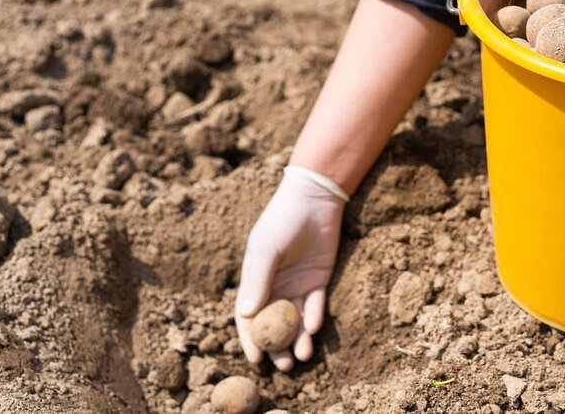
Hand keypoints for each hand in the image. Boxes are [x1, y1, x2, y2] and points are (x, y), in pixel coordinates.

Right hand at [235, 165, 346, 370]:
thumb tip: (245, 315)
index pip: (249, 317)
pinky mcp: (319, 280)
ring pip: (297, 320)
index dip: (250, 339)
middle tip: (284, 366)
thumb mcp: (266, 250)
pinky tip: (313, 328)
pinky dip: (315, 318)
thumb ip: (258, 281)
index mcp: (255, 281)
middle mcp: (275, 286)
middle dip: (278, 346)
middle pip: (275, 324)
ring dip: (299, 339)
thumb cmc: (281, 221)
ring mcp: (297, 284)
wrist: (314, 199)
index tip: (255, 359)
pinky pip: (316, 305)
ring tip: (303, 356)